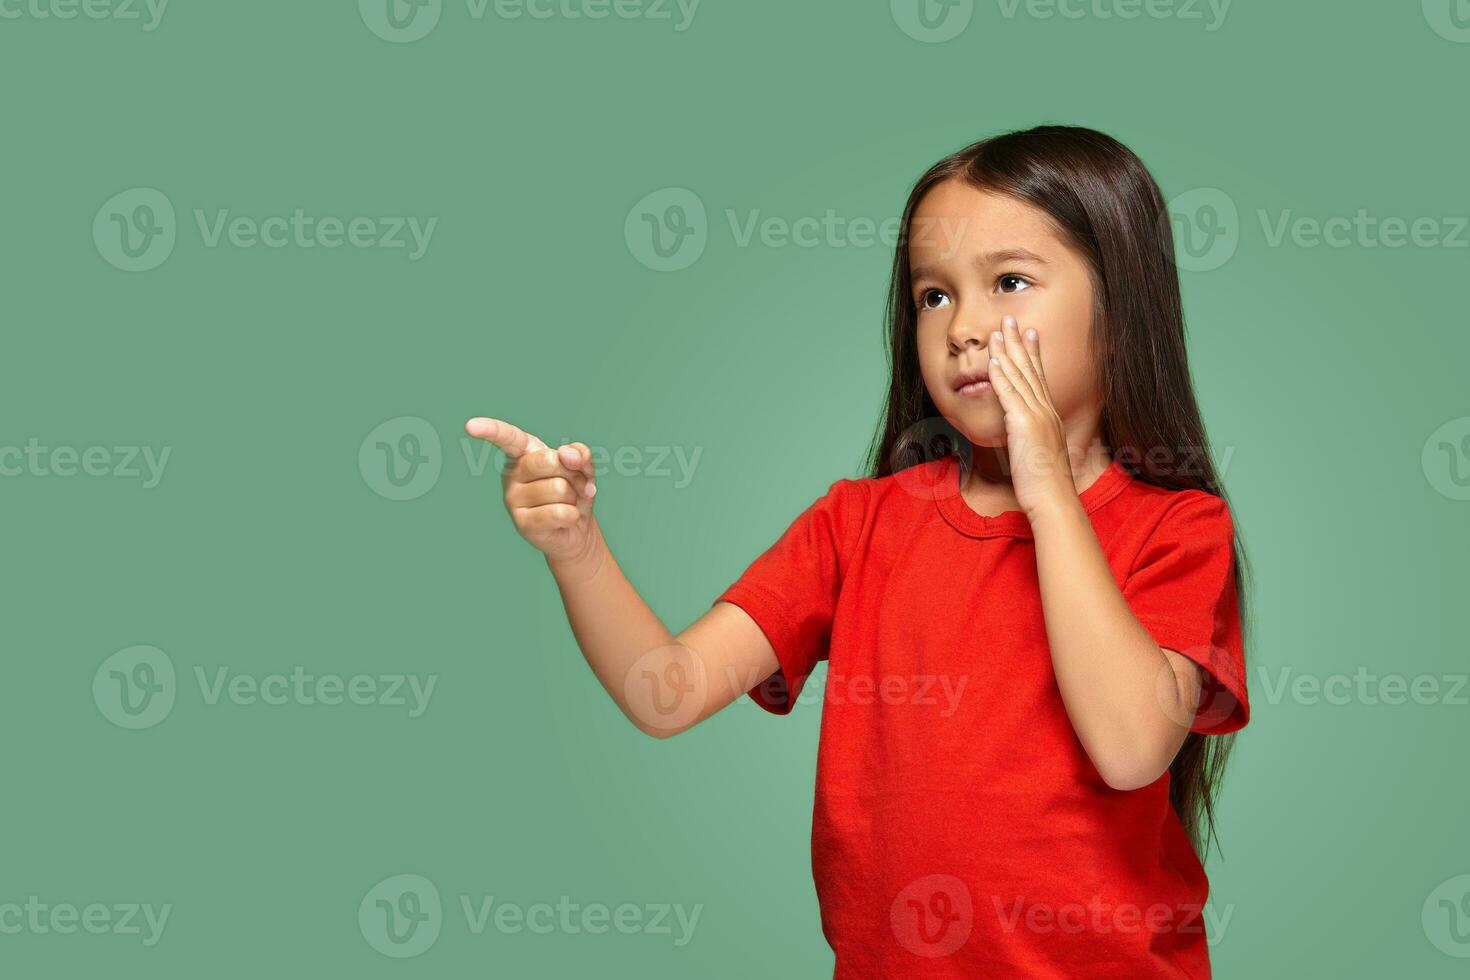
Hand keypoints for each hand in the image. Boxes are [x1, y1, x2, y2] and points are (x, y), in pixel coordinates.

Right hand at [464, 416, 598, 563]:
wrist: (576, 528)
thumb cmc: (574, 491)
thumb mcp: (582, 466)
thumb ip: (579, 453)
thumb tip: (567, 455)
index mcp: (523, 453)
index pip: (507, 438)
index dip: (490, 430)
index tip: (471, 426)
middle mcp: (512, 474)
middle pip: (550, 461)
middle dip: (574, 473)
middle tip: (576, 485)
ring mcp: (513, 500)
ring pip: (559, 488)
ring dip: (574, 497)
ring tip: (567, 503)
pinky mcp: (522, 524)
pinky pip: (558, 512)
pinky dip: (572, 515)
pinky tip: (565, 519)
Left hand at [984, 314, 1076, 519]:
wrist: (1054, 499)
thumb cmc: (1046, 484)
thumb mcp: (1039, 454)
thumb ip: (1031, 439)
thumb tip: (1022, 434)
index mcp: (1049, 416)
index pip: (1040, 377)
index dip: (1033, 353)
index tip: (1029, 333)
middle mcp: (1045, 411)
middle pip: (1030, 369)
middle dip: (1019, 343)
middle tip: (1011, 319)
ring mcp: (1036, 417)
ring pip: (1019, 377)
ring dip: (1007, 352)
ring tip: (998, 332)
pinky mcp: (1024, 425)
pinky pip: (1010, 396)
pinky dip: (1002, 377)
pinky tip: (994, 361)